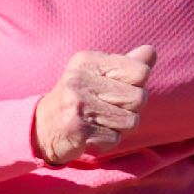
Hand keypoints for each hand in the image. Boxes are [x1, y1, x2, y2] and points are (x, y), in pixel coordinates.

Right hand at [33, 45, 155, 165]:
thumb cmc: (80, 98)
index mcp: (89, 60)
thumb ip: (127, 64)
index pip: (140, 71)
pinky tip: (91, 134)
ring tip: (99, 122)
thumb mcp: (100, 74)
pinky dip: (107, 141)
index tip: (117, 89)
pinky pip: (115, 139)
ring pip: (130, 121)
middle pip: (139, 97)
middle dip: (130, 109)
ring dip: (119, 127)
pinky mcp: (77, 128)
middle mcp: (80, 78)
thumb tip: (151, 51)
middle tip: (107, 109)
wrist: (43, 127)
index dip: (137, 85)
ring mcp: (77, 103)